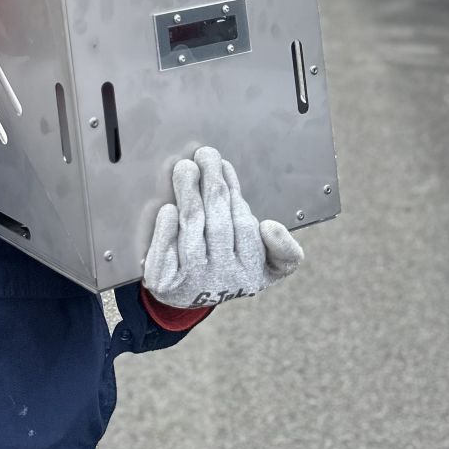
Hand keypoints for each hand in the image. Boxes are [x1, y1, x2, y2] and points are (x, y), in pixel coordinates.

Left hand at [142, 146, 303, 308]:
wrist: (188, 293)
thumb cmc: (228, 265)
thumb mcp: (267, 265)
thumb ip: (284, 251)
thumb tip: (271, 227)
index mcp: (253, 273)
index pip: (245, 226)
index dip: (234, 192)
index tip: (224, 165)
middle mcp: (224, 280)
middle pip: (218, 225)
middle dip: (212, 186)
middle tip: (204, 156)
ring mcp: (193, 284)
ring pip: (192, 233)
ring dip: (189, 197)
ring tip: (185, 168)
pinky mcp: (165, 284)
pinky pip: (165, 257)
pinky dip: (166, 232)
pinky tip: (167, 209)